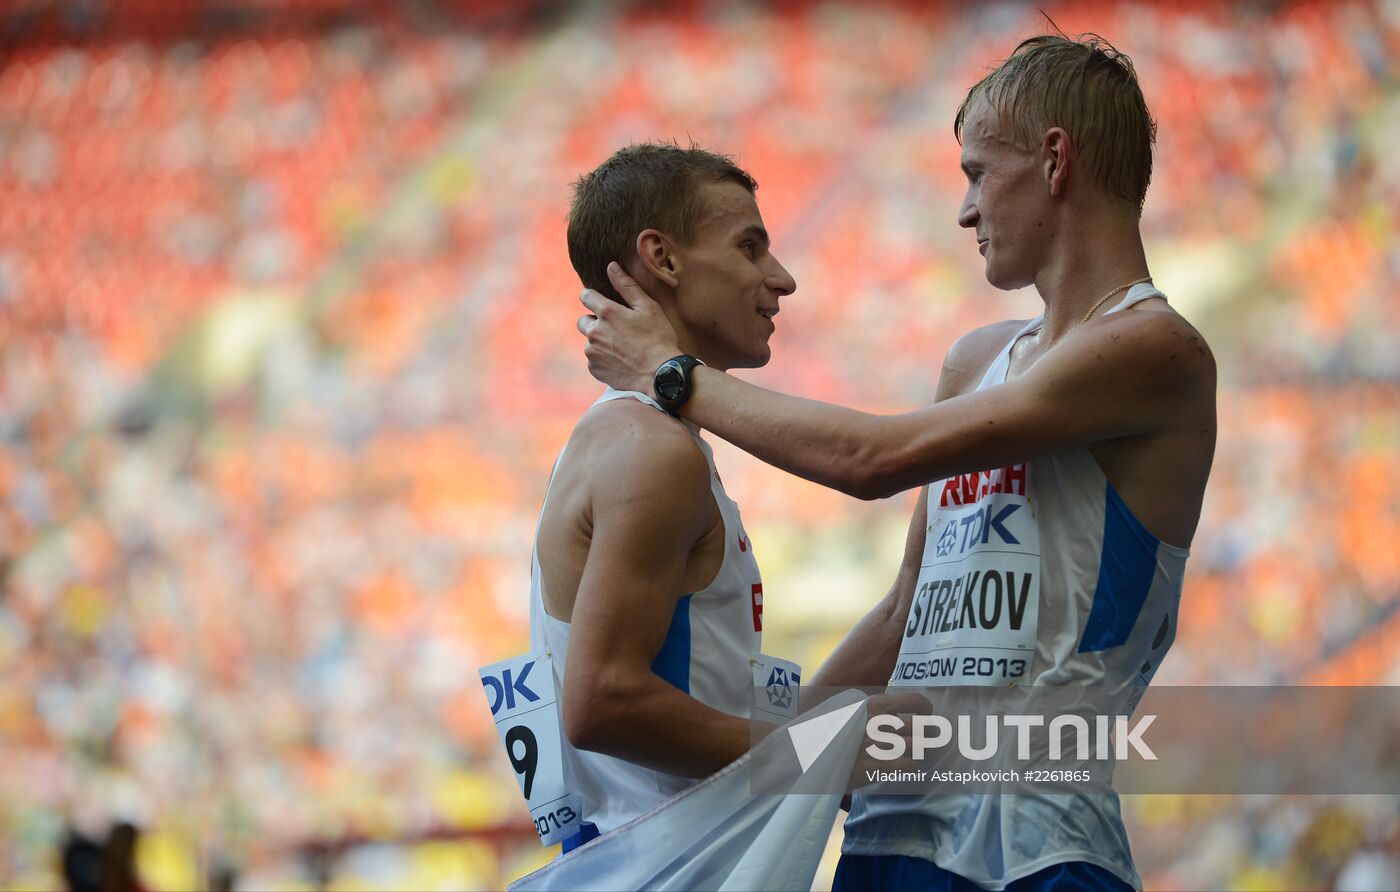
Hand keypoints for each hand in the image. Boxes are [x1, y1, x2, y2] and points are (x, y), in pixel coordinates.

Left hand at [577, 262, 681, 393]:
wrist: (660, 375)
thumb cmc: (658, 338)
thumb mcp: (648, 307)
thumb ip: (627, 286)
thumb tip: (611, 267)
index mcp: (607, 312)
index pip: (586, 296)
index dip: (594, 298)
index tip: (603, 304)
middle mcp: (594, 331)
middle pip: (583, 321)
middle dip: (596, 322)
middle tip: (617, 329)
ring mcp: (592, 352)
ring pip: (590, 341)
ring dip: (600, 341)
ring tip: (622, 347)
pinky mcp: (594, 368)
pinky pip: (594, 359)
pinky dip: (603, 358)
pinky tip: (621, 360)